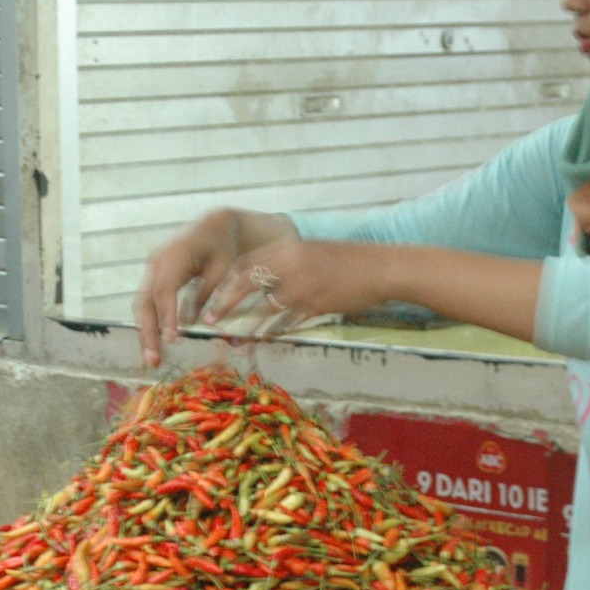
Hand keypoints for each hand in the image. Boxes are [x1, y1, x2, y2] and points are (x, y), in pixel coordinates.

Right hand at [133, 209, 298, 367]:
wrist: (211, 226)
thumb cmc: (222, 247)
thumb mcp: (223, 269)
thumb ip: (208, 294)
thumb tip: (196, 324)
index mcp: (174, 255)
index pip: (164, 290)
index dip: (166, 315)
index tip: (172, 339)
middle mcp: (156, 262)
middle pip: (145, 301)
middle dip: (147, 332)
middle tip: (153, 360)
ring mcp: (151, 270)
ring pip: (141, 306)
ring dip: (144, 333)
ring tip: (150, 361)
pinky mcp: (152, 278)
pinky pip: (146, 304)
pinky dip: (148, 325)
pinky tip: (152, 347)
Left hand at [203, 240, 395, 333]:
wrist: (380, 268)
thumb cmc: (348, 260)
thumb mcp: (314, 252)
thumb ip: (289, 261)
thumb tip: (266, 277)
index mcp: (288, 249)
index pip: (247, 263)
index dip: (227, 280)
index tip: (213, 294)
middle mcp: (291, 265)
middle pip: (246, 284)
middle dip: (225, 303)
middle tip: (209, 320)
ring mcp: (303, 286)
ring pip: (264, 309)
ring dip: (247, 327)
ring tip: (233, 339)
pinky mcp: (315, 305)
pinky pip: (287, 322)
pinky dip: (274, 332)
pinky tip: (265, 341)